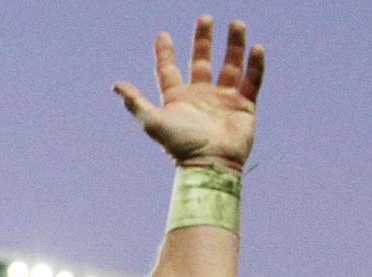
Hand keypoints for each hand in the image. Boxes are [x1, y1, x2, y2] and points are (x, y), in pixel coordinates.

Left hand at [114, 16, 263, 171]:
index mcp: (178, 99)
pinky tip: (256, 48)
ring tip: (236, 23)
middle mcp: (200, 96)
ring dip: (234, 45)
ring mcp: (223, 99)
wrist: (211, 163)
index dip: (165, 53)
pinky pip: (252, 80)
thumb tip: (116, 85)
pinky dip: (255, 65)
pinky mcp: (244, 106)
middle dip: (203, 40)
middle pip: (201, 61)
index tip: (162, 35)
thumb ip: (135, 101)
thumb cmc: (180, 144)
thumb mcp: (152, 121)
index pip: (169, 70)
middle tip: (204, 18)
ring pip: (230, 65)